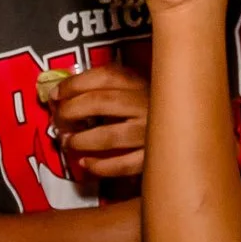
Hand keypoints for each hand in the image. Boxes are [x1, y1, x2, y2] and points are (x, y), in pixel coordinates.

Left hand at [47, 64, 148, 178]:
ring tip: (67, 142)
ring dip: (80, 140)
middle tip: (58, 120)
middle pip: (101, 102)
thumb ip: (102, 88)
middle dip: (71, 111)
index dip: (74, 84)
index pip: (105, 76)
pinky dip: (100, 166)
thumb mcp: (131, 89)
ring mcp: (151, 133)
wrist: (185, 131)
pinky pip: (122, 165)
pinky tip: (85, 163)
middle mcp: (147, 104)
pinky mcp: (152, 158)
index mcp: (140, 83)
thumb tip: (59, 94)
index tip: (55, 95)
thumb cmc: (147, 109)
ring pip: (109, 136)